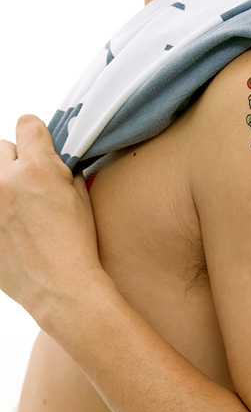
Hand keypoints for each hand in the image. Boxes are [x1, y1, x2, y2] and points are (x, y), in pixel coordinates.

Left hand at [0, 115, 103, 325]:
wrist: (59, 286)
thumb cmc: (75, 246)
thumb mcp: (80, 198)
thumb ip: (64, 171)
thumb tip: (56, 160)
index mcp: (37, 170)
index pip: (27, 124)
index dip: (38, 134)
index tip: (40, 144)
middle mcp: (4, 181)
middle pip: (1, 146)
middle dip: (16, 158)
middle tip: (30, 181)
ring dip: (2, 180)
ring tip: (16, 202)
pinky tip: (10, 223)